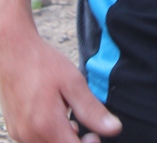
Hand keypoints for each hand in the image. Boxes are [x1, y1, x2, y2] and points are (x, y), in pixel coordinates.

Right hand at [0, 30, 121, 142]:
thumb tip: (115, 129)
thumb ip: (92, 110)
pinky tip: (55, 116)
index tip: (94, 134)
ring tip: (67, 115)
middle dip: (75, 142)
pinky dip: (49, 135)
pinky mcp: (14, 131)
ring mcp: (20, 135)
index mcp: (46, 126)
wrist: (12, 52)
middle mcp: (29, 136)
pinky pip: (35, 141)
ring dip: (61, 138)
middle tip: (85, 127)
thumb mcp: (73, 82)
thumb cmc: (43, 64)